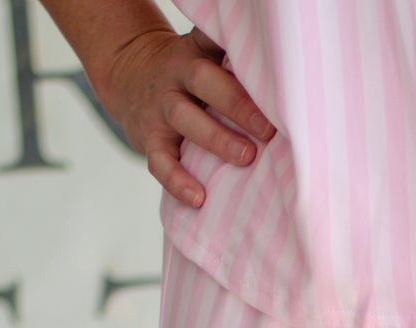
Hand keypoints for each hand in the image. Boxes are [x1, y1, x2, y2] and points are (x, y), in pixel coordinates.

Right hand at [93, 23, 275, 208]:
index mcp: (197, 52)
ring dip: (216, 139)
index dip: (238, 50)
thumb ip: (235, 61)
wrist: (130, 78)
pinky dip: (177, 180)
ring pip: (183, 117)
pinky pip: (159, 160)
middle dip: (236, 104)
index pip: (214, 41)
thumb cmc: (188, 76)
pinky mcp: (149, 138)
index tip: (270, 71)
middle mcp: (176, 74)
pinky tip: (198, 198)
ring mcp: (161, 106)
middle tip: (268, 130)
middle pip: (202, 80)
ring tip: (246, 157)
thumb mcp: (205, 55)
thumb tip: (284, 85)